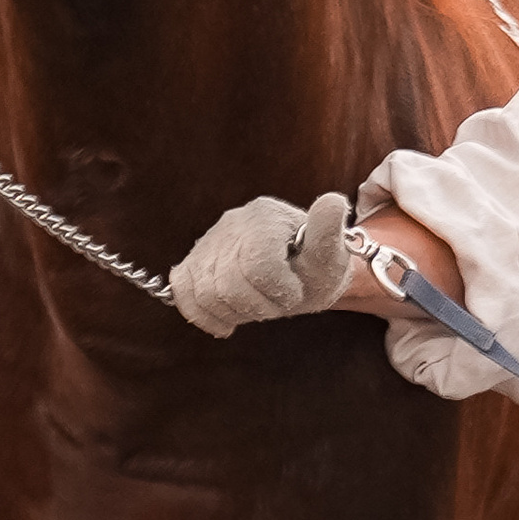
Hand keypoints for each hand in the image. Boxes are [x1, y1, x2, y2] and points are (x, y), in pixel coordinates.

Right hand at [169, 192, 354, 337]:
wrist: (299, 274)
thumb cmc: (317, 266)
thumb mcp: (332, 253)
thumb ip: (329, 231)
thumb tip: (334, 202)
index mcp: (265, 216)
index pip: (257, 265)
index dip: (279, 291)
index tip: (295, 292)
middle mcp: (232, 223)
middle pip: (229, 284)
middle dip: (259, 306)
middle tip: (277, 302)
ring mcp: (209, 242)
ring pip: (206, 295)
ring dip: (236, 313)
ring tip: (257, 305)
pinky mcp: (192, 262)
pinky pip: (184, 294)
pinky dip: (205, 315)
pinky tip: (229, 317)